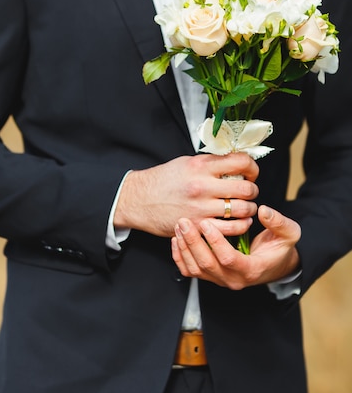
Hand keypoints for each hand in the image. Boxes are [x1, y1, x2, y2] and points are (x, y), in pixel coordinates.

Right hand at [114, 153, 258, 236]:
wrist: (139, 199)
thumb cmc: (163, 180)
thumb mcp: (186, 162)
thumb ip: (211, 163)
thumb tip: (236, 163)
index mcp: (200, 165)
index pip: (241, 162)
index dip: (253, 167)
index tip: (251, 172)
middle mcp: (202, 185)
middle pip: (246, 188)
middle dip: (253, 190)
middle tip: (249, 191)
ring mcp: (200, 208)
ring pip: (243, 210)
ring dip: (249, 209)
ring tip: (245, 208)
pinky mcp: (197, 226)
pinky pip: (231, 229)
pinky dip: (241, 226)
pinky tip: (239, 222)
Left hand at [171, 205, 300, 289]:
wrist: (276, 265)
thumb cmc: (280, 248)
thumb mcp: (288, 234)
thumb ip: (279, 222)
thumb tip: (263, 211)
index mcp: (251, 269)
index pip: (228, 259)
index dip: (216, 241)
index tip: (207, 223)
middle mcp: (233, 279)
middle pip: (207, 264)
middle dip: (193, 242)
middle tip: (184, 222)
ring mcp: (221, 279)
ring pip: (196, 269)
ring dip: (185, 247)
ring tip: (179, 226)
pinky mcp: (212, 276)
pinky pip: (191, 271)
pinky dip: (180, 257)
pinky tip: (177, 240)